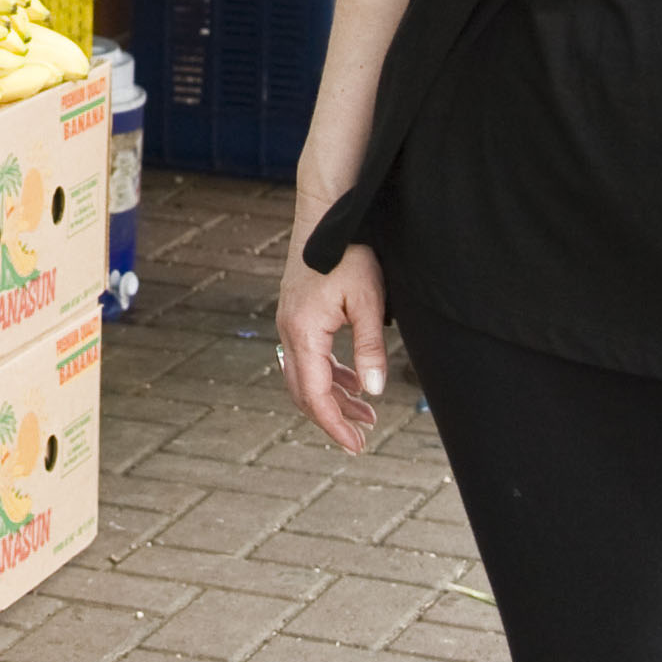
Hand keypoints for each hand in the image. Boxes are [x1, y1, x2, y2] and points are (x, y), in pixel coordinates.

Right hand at [277, 237, 387, 453]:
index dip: (335, 425)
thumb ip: (370, 350)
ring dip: (333, 398)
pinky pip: (308, 357)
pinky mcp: (296, 315)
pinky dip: (329, 375)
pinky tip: (352, 383)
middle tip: (361, 439)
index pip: (315, 395)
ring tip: (366, 414)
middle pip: (304, 392)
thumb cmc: (349, 254)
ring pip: (305, 376)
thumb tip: (373, 392)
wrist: (326, 215)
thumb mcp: (368, 303)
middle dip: (333, 418)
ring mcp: (289, 323)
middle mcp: (288, 332)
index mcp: (303, 333)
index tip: (355, 446)